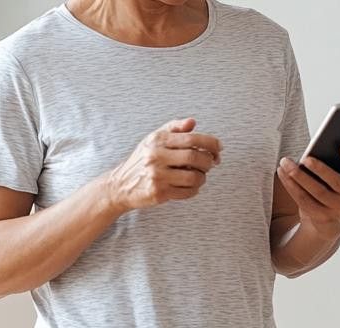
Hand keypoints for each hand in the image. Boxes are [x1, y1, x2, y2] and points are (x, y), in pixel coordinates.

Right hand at [104, 118, 221, 211]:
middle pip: (195, 157)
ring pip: (194, 177)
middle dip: (209, 161)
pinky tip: (190, 186)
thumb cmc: (142, 160)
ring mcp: (157, 176)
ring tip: (199, 176)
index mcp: (158, 140)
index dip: (211, 143)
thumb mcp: (153, 139)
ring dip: (202, 177)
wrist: (121, 185)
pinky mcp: (159, 193)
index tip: (219, 148)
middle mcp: (156, 156)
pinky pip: (187, 192)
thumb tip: (193, 122)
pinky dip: (194, 189)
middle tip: (210, 163)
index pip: (192, 138)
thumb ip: (174, 128)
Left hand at [277, 144, 339, 238]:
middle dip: (320, 169)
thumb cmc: (334, 191)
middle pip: (335, 181)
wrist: (331, 223)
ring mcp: (338, 210)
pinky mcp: (322, 218)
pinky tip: (282, 174)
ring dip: (298, 176)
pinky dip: (291, 186)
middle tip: (305, 158)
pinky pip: (304, 200)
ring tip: (286, 163)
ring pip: (316, 191)